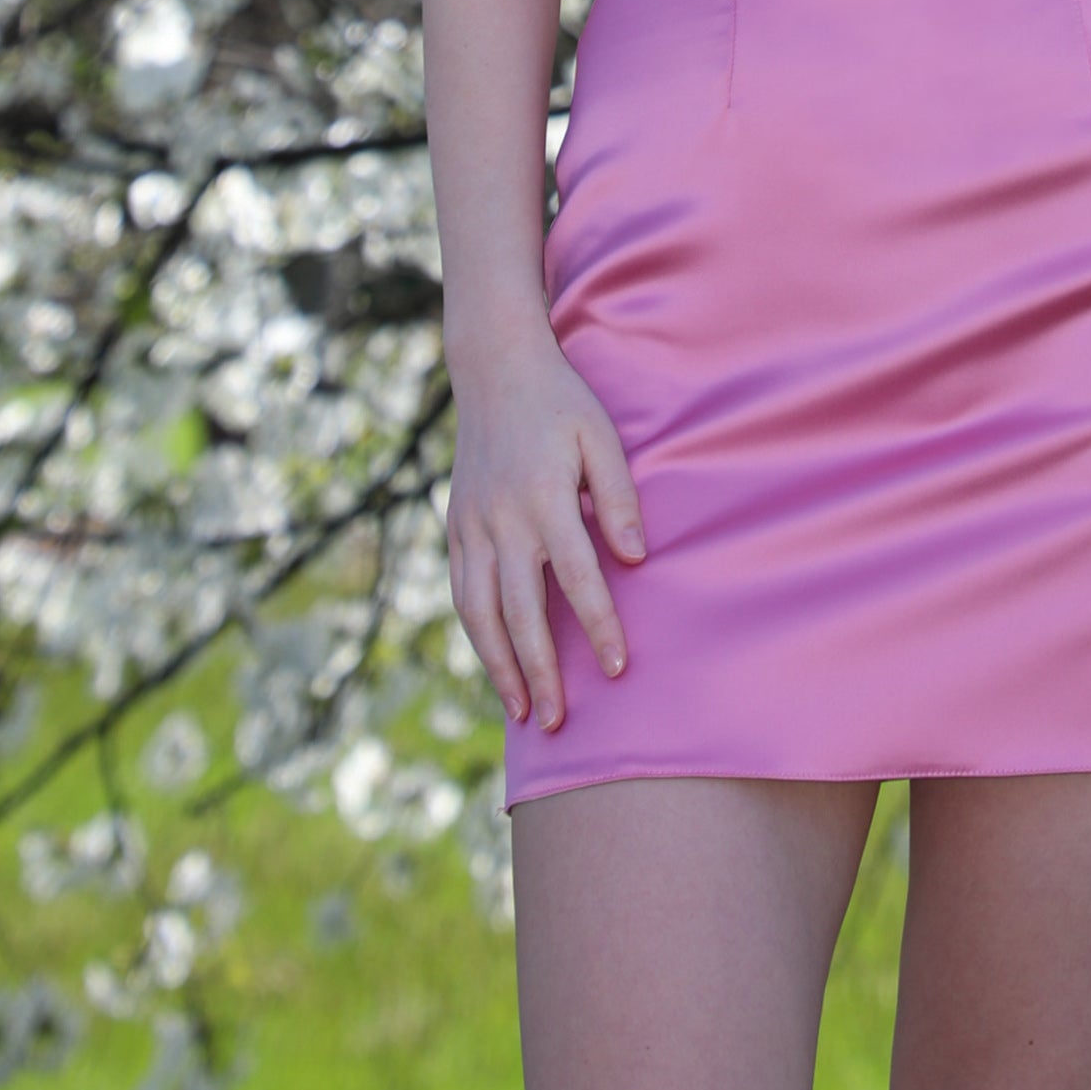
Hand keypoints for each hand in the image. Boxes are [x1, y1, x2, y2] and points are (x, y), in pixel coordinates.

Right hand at [444, 324, 643, 734]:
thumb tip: (635, 558)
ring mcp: (471, 525)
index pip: (576, 578)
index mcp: (544, 497)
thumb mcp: (601, 435)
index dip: (598, 627)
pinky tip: (493, 661)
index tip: (615, 668)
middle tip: (561, 721)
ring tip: (523, 710)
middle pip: (520, 611)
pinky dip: (475, 634)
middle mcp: (501, 519)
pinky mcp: (455, 526)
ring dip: (499, 666)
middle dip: (541, 670)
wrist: (493, 368)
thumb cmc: (559, 402)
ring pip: (479, 612)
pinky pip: (460, 593)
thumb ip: (619, 496)